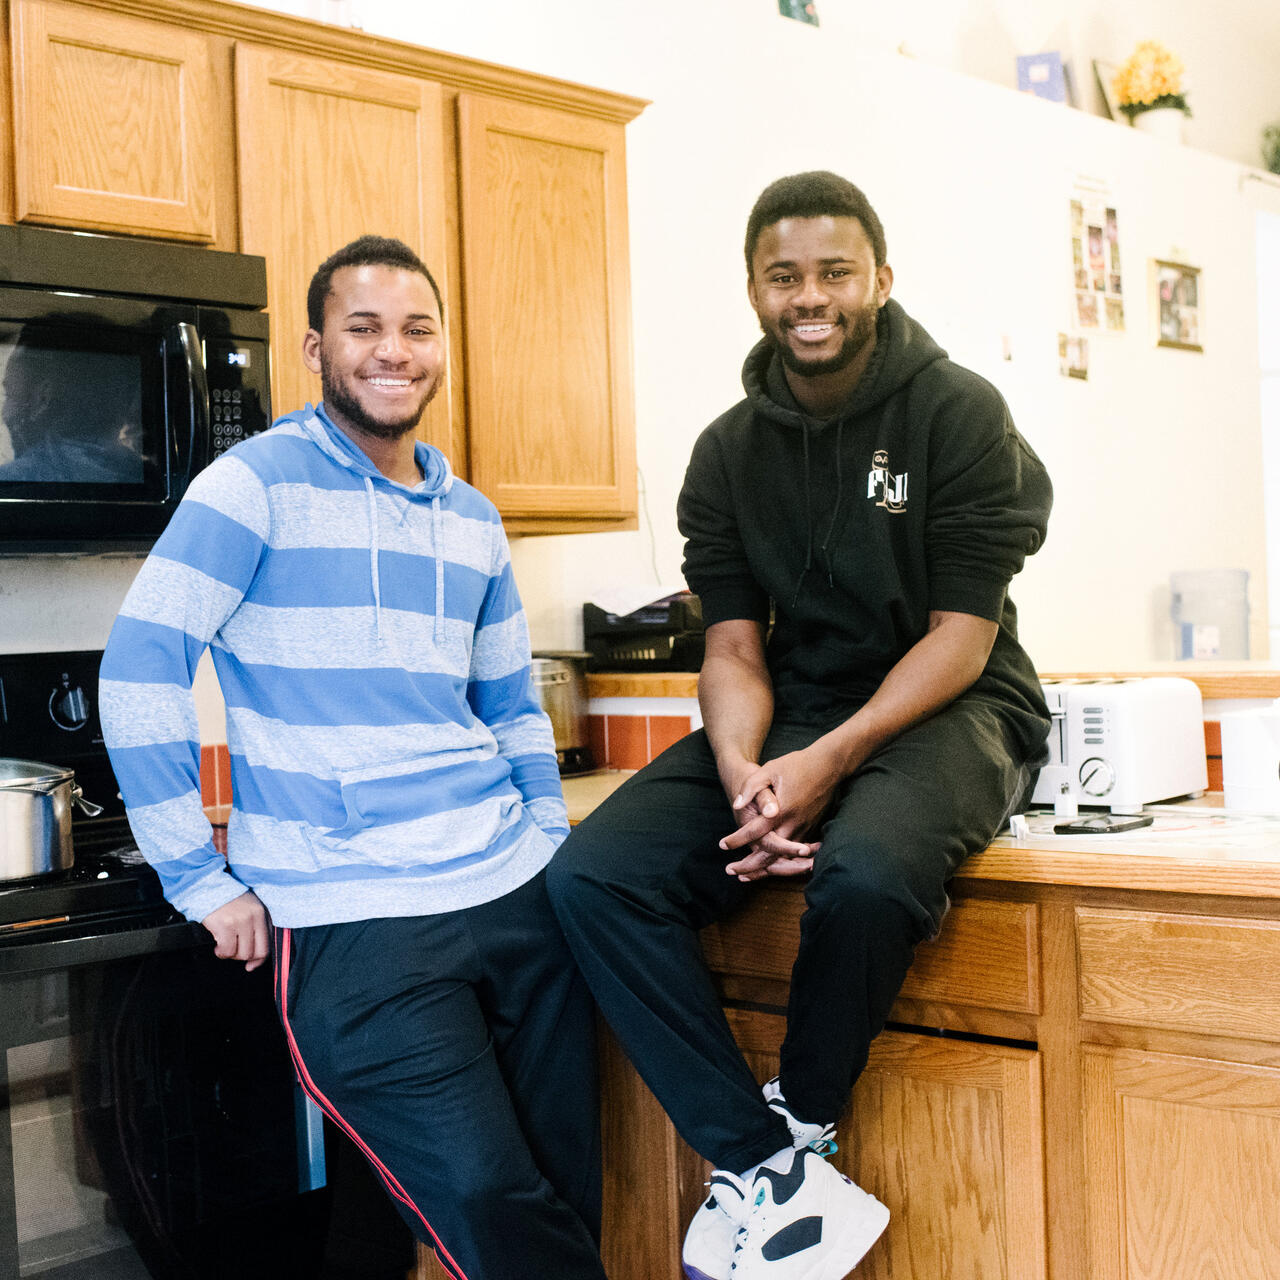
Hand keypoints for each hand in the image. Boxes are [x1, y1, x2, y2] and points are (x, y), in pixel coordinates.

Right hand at [202, 891, 269, 970]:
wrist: (207, 886)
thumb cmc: (226, 899)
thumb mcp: (248, 908)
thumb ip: (255, 926)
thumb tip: (255, 954)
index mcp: (262, 914)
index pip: (268, 944)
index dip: (259, 959)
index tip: (252, 965)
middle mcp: (254, 917)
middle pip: (256, 952)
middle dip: (243, 958)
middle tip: (233, 952)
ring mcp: (241, 922)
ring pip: (242, 954)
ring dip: (231, 955)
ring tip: (224, 946)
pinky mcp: (226, 926)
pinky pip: (227, 951)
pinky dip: (221, 953)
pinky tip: (217, 946)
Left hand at [720, 742, 844, 879]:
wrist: (828, 765)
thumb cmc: (796, 765)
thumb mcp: (769, 769)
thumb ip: (751, 788)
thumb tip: (736, 805)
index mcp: (781, 810)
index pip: (754, 832)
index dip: (737, 840)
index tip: (722, 845)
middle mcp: (793, 824)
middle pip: (770, 854)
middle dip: (749, 866)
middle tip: (730, 871)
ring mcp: (804, 829)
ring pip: (783, 858)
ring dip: (764, 869)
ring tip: (745, 876)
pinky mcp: (810, 829)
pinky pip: (793, 853)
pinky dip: (780, 863)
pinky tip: (768, 867)